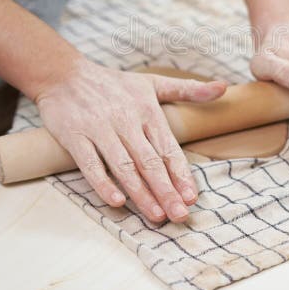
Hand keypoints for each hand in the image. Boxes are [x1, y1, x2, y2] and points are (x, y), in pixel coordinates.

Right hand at [35, 57, 226, 222]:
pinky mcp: (75, 136)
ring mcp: (100, 129)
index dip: (180, 173)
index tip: (191, 197)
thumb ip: (188, 89)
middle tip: (179, 215)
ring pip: (124, 166)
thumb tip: (224, 87)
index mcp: (147, 111)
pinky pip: (90, 164)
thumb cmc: (113, 84)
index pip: (168, 148)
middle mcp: (126, 121)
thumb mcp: (152, 83)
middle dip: (166, 190)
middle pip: (149, 161)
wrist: (64, 74)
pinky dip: (103, 183)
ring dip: (141, 193)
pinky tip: (117, 201)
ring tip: (156, 215)